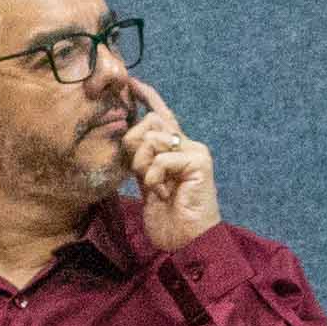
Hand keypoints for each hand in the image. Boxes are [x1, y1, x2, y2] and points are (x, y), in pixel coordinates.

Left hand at [123, 97, 222, 250]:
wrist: (187, 242)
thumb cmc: (167, 218)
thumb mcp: (146, 183)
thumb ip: (140, 159)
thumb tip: (126, 136)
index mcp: (174, 149)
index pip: (160, 114)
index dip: (146, 96)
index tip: (131, 83)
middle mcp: (187, 145)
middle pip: (151, 121)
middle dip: (133, 142)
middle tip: (136, 169)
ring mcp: (195, 152)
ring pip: (153, 137)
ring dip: (142, 163)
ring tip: (151, 185)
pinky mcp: (200, 162)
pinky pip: (163, 158)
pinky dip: (154, 176)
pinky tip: (161, 192)